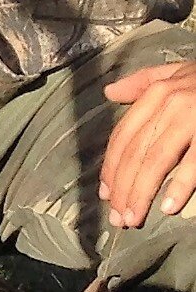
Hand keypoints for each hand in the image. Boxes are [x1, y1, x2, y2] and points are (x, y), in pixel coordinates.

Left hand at [100, 61, 195, 225]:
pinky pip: (194, 163)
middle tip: (118, 217)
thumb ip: (143, 83)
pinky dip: (180, 186)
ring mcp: (193, 118)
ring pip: (157, 160)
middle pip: (136, 153)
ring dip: (141, 193)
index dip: (111, 167)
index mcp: (158, 93)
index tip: (105, 194)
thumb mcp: (178, 73)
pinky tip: (169, 207)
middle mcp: (171, 103)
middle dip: (123, 188)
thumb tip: (110, 92)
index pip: (124, 136)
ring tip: (134, 218)